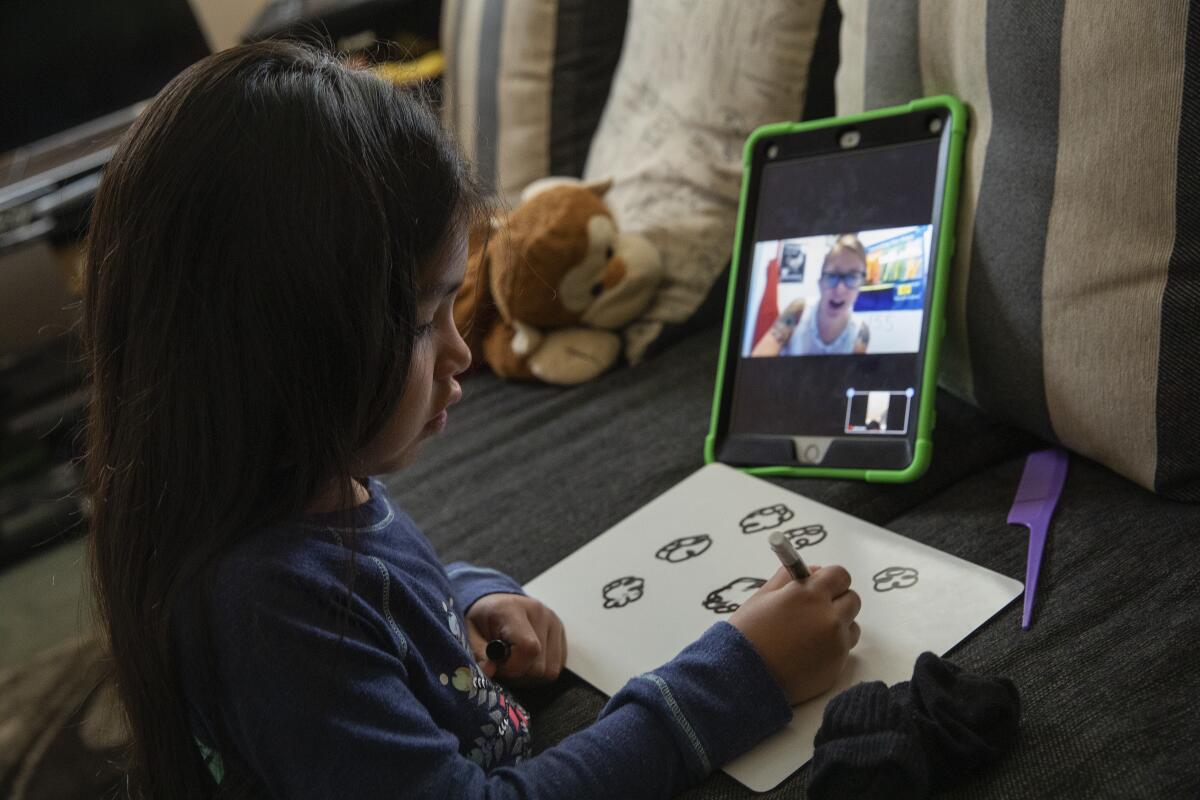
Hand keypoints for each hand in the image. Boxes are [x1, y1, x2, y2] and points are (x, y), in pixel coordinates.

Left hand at [465, 593, 566, 684]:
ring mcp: (554, 623)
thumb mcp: (470, 632)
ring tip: (513, 663)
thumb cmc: (482, 618)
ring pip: (550, 671)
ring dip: (529, 675)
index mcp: (514, 609)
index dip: (513, 667)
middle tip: (502, 664)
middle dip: (517, 674)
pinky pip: (556, 668)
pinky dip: (539, 672)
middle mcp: (541, 613)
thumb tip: (490, 672)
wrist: (497, 602)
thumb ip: (478, 653)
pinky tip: (525, 661)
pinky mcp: (561, 633)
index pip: (528, 648)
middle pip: (539, 665)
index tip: (497, 665)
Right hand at [728, 565, 860, 704]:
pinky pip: (844, 650)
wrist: (744, 677)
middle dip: (837, 601)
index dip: (830, 579)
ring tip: (810, 635)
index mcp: (810, 595)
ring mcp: (836, 644)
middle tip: (813, 610)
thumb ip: (789, 577)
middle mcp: (829, 617)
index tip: (819, 586)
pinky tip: (807, 653)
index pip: (840, 575)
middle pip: (852, 599)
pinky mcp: (837, 667)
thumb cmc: (748, 633)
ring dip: (838, 626)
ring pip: (852, 626)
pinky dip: (831, 649)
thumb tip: (812, 571)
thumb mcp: (762, 596)